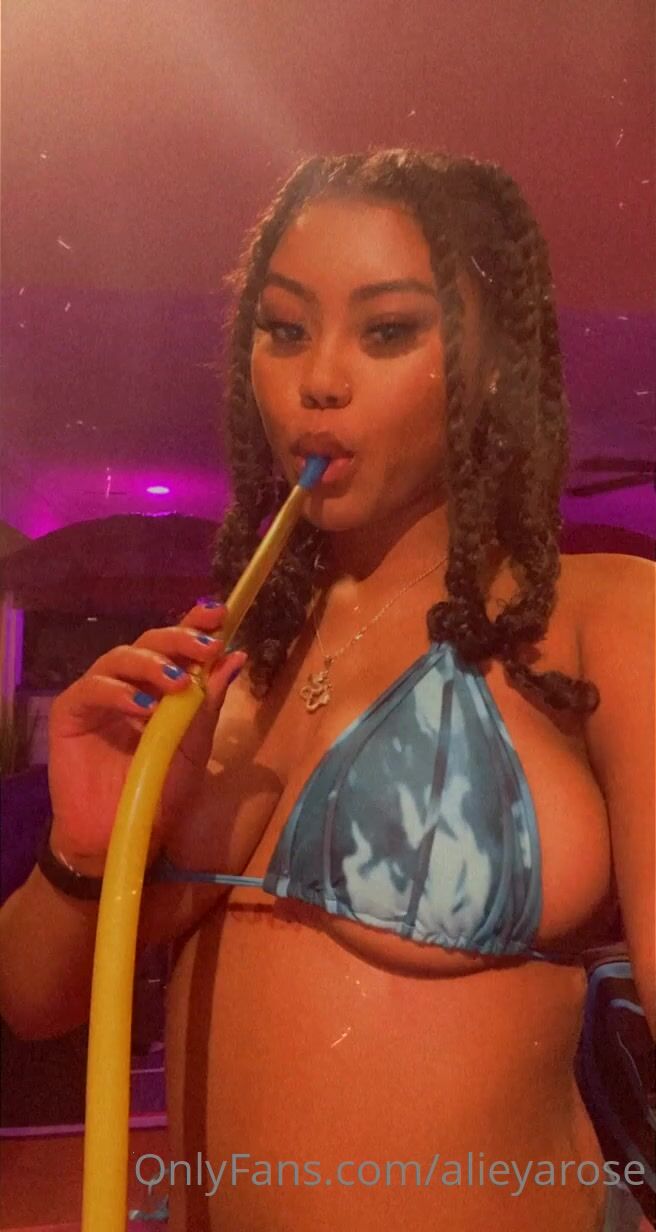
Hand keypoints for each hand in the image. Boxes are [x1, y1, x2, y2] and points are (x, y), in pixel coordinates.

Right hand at [47, 602, 245, 871]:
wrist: (120, 835)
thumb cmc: (159, 793)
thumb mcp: (194, 747)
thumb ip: (209, 703)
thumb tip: (236, 657)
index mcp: (160, 688)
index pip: (175, 646)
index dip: (193, 624)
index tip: (218, 613)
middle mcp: (129, 683)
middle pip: (148, 642)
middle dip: (179, 638)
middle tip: (205, 648)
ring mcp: (98, 695)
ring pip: (119, 657)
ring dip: (151, 663)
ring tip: (177, 682)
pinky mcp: (71, 712)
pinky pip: (92, 688)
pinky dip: (119, 692)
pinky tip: (143, 707)